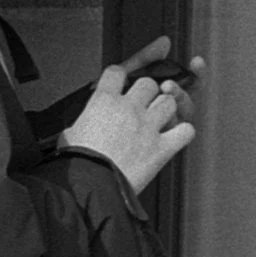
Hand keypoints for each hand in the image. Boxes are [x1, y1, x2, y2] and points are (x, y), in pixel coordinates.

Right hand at [59, 36, 202, 194]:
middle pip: (149, 83)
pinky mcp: (162, 148)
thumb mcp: (70, 133)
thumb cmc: (77, 161)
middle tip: (144, 102)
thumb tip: (78, 129)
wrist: (91, 184)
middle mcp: (128, 108)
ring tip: (160, 117)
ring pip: (170, 102)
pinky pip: (186, 131)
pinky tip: (176, 136)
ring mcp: (148, 126)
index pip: (117, 72)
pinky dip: (183, 132)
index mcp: (103, 100)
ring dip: (167, 108)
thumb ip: (81, 122)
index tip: (121, 82)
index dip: (120, 76)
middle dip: (148, 91)